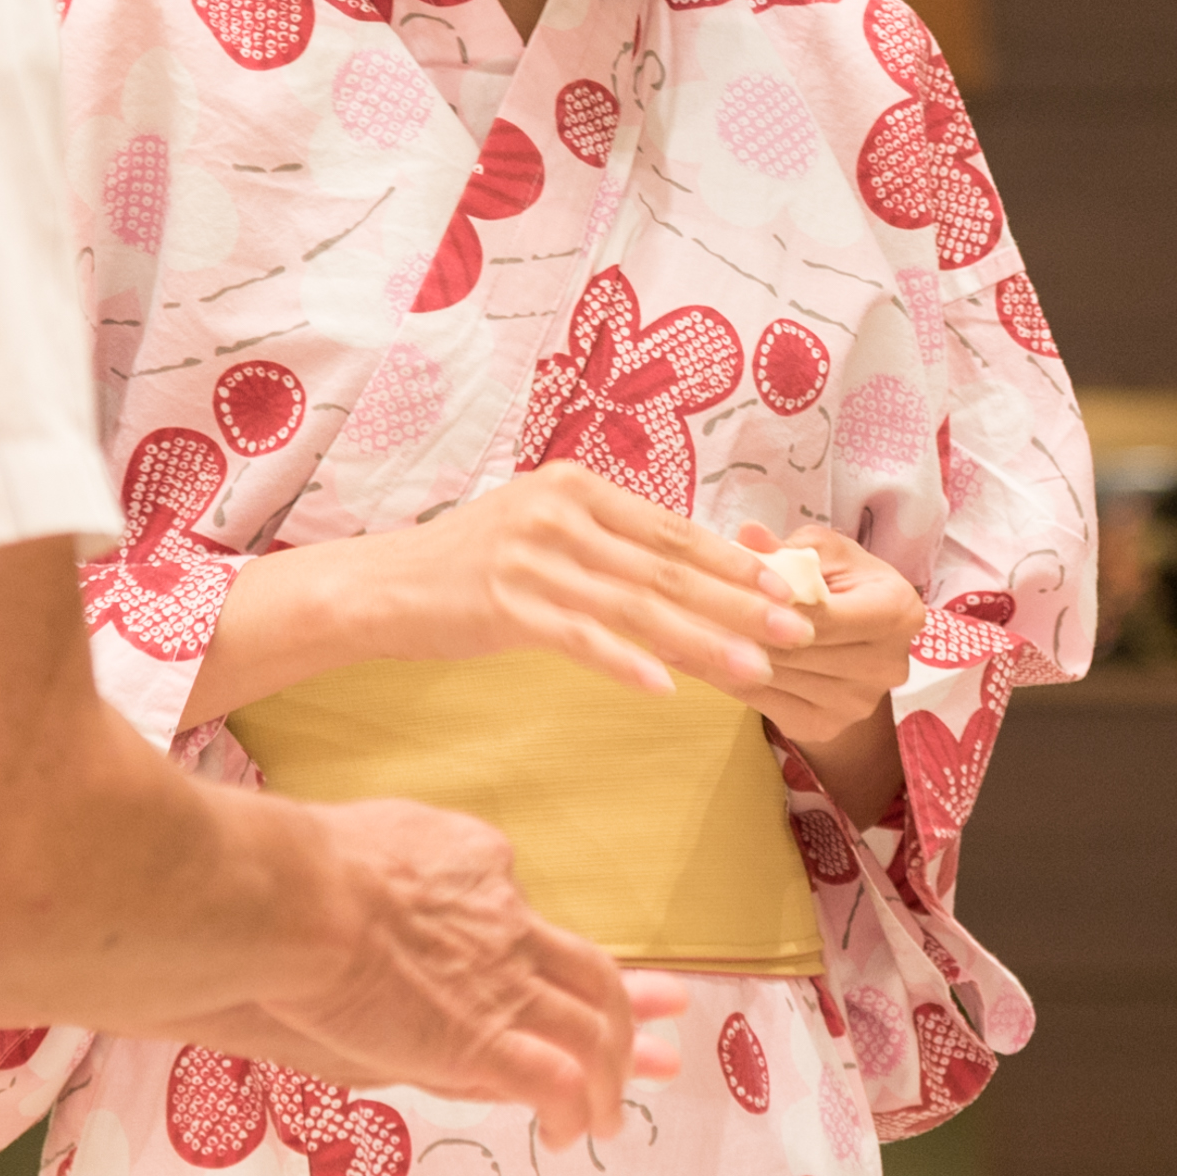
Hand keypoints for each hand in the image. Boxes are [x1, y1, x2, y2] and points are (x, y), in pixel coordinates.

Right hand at [220, 795, 686, 1147]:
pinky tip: (569, 1135)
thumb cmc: (307, 866)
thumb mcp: (376, 836)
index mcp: (477, 868)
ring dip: (611, 1078)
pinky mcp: (485, 1042)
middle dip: (631, 1004)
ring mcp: (503, 986)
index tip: (543, 967)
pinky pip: (555, 1083)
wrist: (301, 900)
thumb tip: (402, 866)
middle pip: (591, 972)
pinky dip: (572, 1110)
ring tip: (613, 1116)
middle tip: (665, 1024)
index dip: (544, 949)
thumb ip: (405, 858)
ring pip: (592, 1034)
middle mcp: (508, 926)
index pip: (524, 915)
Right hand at [392, 463, 825, 698]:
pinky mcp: (505, 604)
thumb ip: (604, 542)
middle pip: (667, 567)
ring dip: (701, 641)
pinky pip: (579, 638)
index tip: (788, 587)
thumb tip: (680, 572)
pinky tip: (665, 686)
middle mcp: (560, 513)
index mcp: (576, 488)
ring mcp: (532, 558)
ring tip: (753, 669)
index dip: (734, 561)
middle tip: (797, 629)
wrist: (379, 586)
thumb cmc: (465, 567)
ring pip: (636, 606)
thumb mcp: (539, 532)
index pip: (673, 528)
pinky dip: (625, 662)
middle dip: (739, 603)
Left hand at [701, 527, 919, 804]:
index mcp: (896, 612)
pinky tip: (684, 657)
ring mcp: (856, 704)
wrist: (862, 647)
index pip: (822, 612)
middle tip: (674, 606)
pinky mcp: (825, 727)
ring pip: (772, 675)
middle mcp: (884, 666)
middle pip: (794, 648)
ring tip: (667, 628)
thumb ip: (788, 547)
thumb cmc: (844, 586)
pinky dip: (721, 677)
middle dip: (735, 626)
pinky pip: (761, 700)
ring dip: (718, 653)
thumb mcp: (826, 554)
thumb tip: (747, 535)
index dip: (769, 601)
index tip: (713, 581)